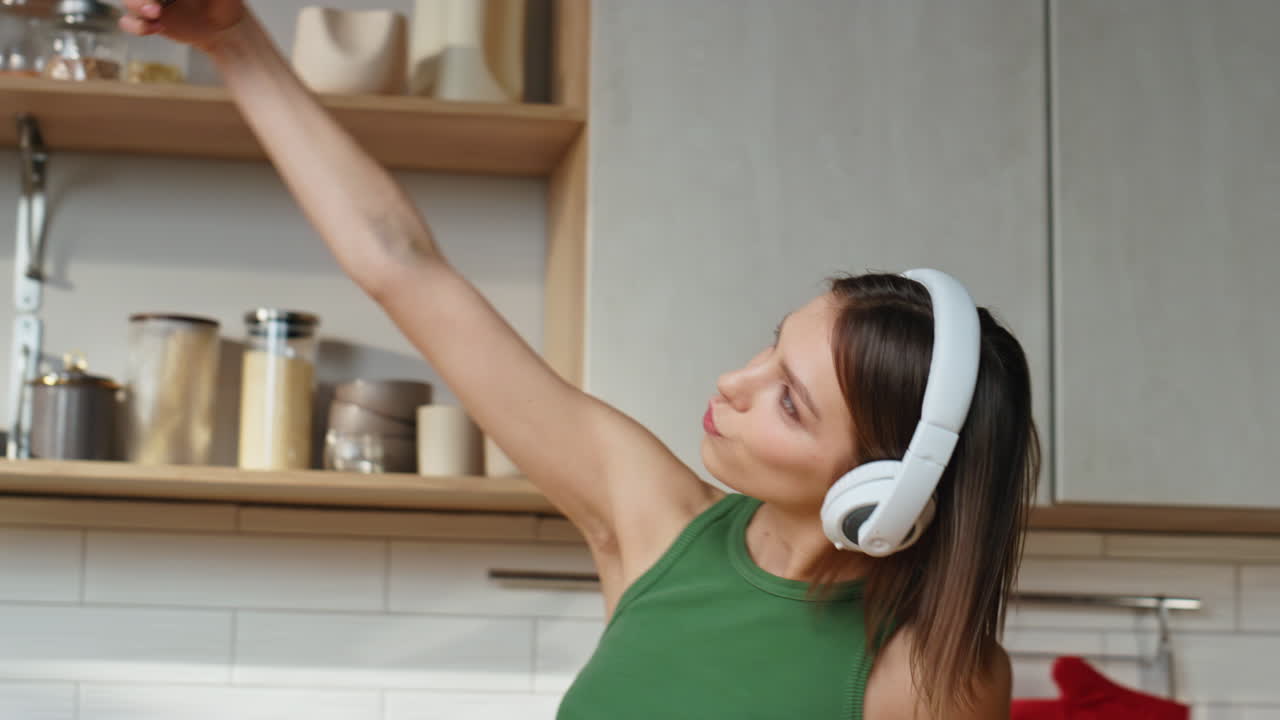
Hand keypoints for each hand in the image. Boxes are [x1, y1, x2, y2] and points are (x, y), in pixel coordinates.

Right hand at [119, 0, 245, 53]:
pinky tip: (157, 27)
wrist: (225, 28)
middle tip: (156, 7)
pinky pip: (129, 23)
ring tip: (156, 13)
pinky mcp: (149, 21)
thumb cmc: (224, 1)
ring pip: (128, 1)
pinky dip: (136, 26)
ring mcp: (149, 2)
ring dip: (136, 5)